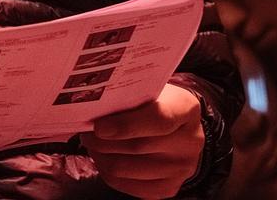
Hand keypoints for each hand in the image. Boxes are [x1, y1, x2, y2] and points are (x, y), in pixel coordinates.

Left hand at [80, 83, 203, 198]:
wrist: (175, 126)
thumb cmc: (152, 102)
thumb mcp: (146, 89)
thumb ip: (126, 96)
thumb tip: (89, 107)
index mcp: (186, 108)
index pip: (158, 119)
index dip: (125, 124)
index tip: (99, 126)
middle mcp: (191, 141)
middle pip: (137, 146)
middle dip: (102, 141)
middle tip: (85, 132)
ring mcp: (182, 168)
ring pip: (125, 168)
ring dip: (100, 156)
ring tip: (91, 143)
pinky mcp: (168, 188)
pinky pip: (126, 185)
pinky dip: (107, 172)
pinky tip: (103, 157)